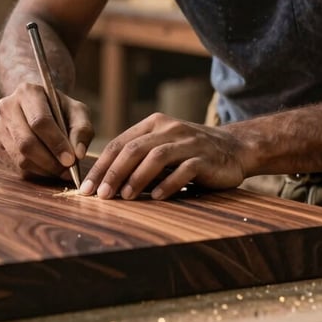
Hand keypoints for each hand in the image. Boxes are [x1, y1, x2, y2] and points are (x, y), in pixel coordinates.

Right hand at [0, 82, 93, 180]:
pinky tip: (48, 168)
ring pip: (20, 157)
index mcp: (28, 92)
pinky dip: (35, 172)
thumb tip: (78, 154)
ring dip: (44, 169)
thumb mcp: (77, 112)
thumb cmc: (60, 109)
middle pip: (27, 142)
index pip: (40, 121)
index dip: (56, 143)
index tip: (71, 160)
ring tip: (61, 170)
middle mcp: (8, 107)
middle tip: (67, 170)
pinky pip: (15, 166)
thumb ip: (82, 130)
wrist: (38, 107)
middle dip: (50, 161)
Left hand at [79, 113, 246, 199]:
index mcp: (154, 124)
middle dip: (114, 172)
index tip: (87, 187)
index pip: (120, 143)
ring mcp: (188, 141)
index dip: (102, 165)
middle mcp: (169, 129)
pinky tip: (156, 197)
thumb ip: (139, 157)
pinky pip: (184, 169)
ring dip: (137, 177)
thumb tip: (105, 181)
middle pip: (134, 148)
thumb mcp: (163, 147)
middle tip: (101, 195)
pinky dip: (168, 183)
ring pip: (156, 156)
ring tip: (124, 196)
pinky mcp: (204, 157)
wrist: (234, 148)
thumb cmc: (190, 152)